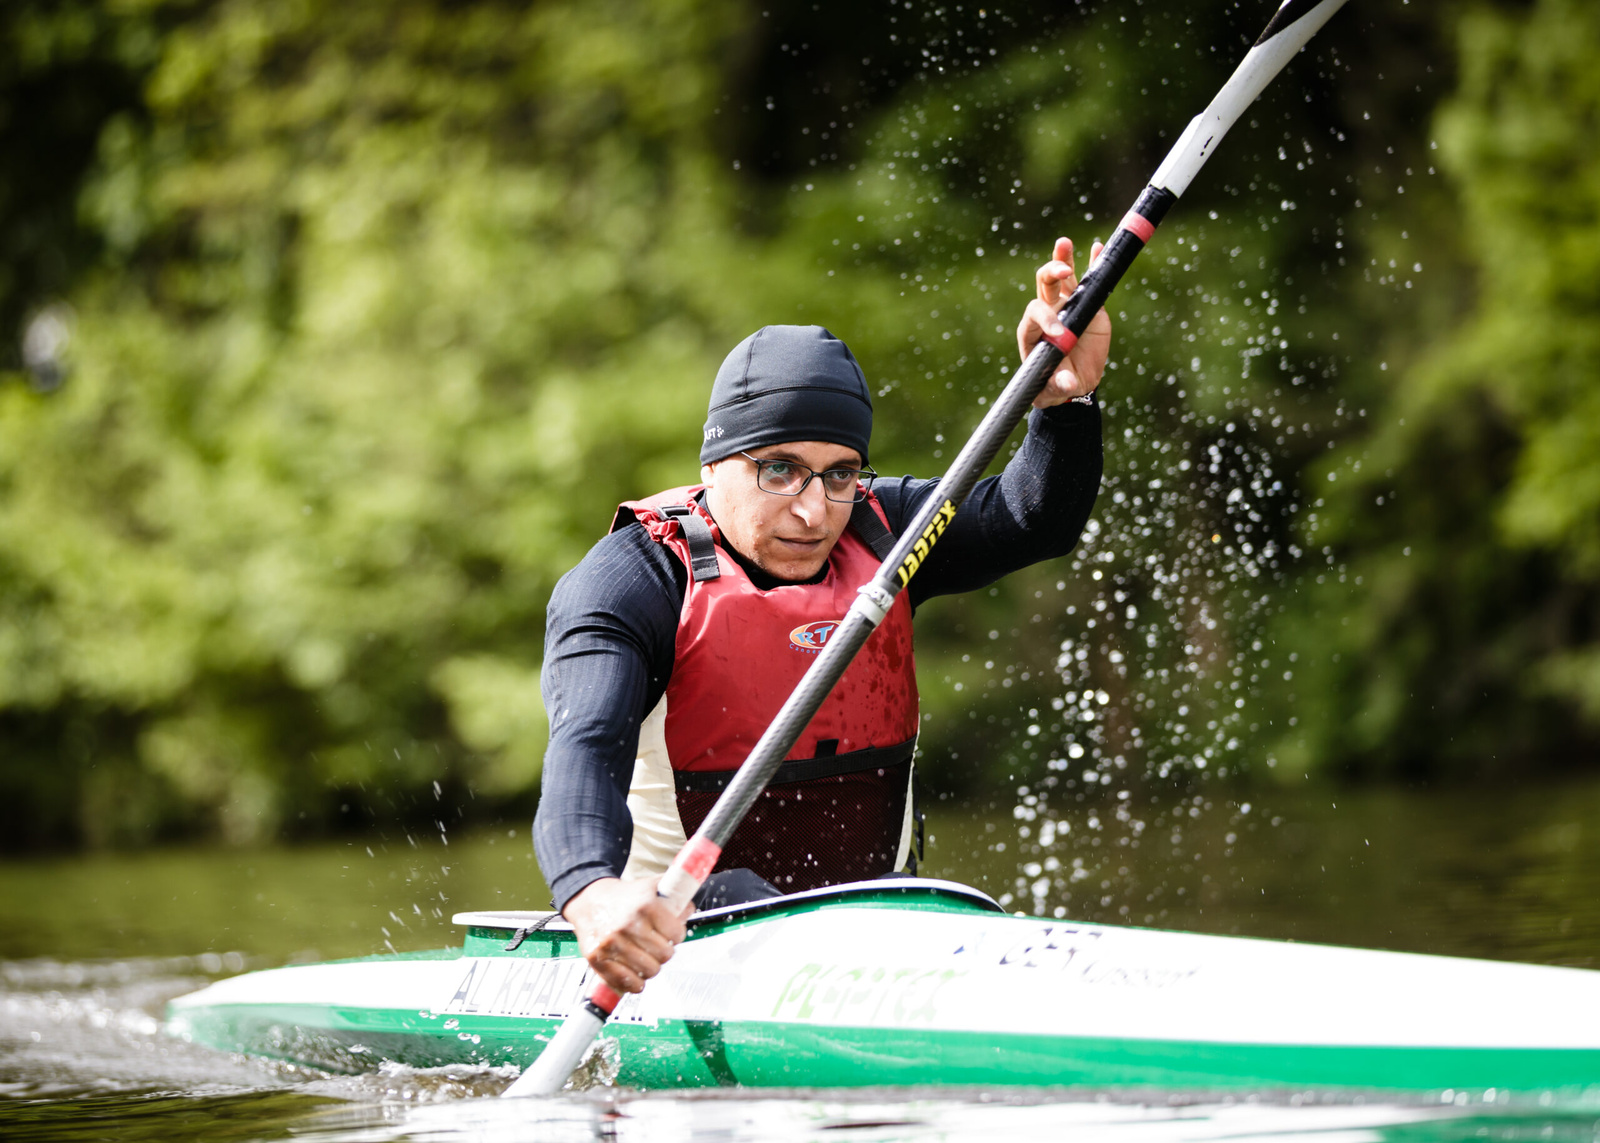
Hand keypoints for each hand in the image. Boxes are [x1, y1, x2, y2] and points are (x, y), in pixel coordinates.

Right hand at [562, 876, 690, 994]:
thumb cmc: (622, 897)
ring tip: (647, 958)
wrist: (589, 900)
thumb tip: (688, 910)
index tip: (672, 934)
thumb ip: (675, 897)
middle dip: (665, 952)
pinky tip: (636, 974)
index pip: (676, 934)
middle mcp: (628, 924)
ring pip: (649, 971)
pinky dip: (635, 983)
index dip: (677, 935)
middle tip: (659, 946)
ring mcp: (611, 943)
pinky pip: (626, 982)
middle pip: (664, 955)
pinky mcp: (597, 959)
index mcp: (645, 905)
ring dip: (651, 967)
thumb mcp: (651, 887)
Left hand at [1017, 236, 1112, 407]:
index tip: (1061, 334)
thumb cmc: (1054, 385)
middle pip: (1043, 285)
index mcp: (1032, 330)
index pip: (1034, 314)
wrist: (1073, 381)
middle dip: (1051, 275)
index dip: (1046, 319)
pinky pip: (1088, 281)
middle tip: (1063, 273)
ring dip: (1062, 259)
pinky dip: (1092, 263)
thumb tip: (1068, 384)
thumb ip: (1058, 386)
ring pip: (1062, 277)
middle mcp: (1047, 312)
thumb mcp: (1053, 390)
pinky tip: (1099, 247)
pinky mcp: (1087, 305)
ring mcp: (1067, 305)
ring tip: (1064, 243)